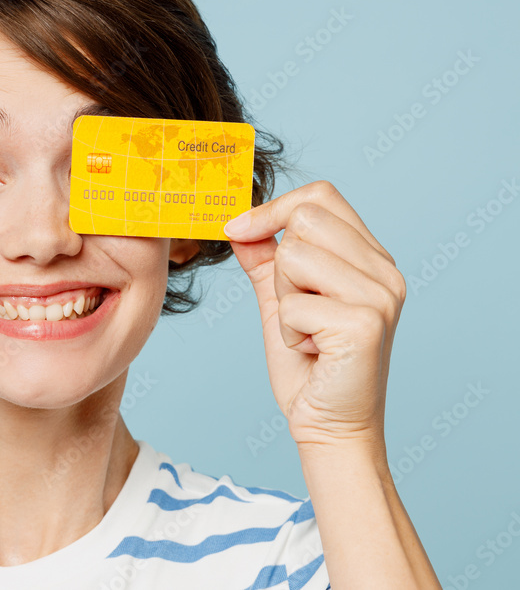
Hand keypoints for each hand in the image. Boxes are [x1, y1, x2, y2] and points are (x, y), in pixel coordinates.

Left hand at [222, 181, 406, 449]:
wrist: (329, 426)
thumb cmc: (309, 367)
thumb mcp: (281, 302)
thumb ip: (264, 261)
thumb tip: (239, 225)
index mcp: (372, 259)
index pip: (322, 196)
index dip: (273, 208)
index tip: (237, 229)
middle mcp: (385, 271)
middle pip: (304, 220)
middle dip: (279, 265)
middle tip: (296, 308)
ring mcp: (380, 296)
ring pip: (292, 257)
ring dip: (283, 300)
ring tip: (306, 331)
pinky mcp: (364, 324)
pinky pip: (292, 303)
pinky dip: (287, 331)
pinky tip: (312, 351)